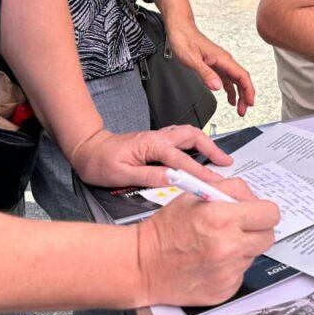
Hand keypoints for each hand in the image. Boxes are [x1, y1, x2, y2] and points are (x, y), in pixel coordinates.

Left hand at [69, 125, 231, 188]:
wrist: (87, 149)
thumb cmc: (100, 162)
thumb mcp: (122, 174)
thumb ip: (150, 176)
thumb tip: (172, 179)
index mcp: (151, 145)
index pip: (182, 160)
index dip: (200, 171)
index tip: (213, 181)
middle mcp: (157, 138)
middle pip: (192, 136)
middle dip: (212, 148)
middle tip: (226, 162)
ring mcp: (157, 137)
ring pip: (188, 133)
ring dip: (205, 142)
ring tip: (218, 156)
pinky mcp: (156, 141)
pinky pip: (180, 137)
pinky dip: (195, 141)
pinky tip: (198, 150)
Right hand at [136, 177, 279, 306]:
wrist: (142, 265)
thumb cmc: (165, 229)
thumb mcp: (194, 195)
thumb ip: (229, 190)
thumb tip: (253, 199)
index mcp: (222, 218)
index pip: (270, 214)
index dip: (263, 211)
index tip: (256, 213)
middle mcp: (229, 247)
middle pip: (268, 237)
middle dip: (257, 230)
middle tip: (239, 228)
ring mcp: (228, 272)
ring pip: (253, 255)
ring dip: (241, 248)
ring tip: (216, 245)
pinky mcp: (225, 290)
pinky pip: (240, 273)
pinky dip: (230, 267)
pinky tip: (211, 262)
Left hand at [169, 23, 254, 115]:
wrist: (179, 29)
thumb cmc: (184, 40)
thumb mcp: (192, 59)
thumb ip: (205, 73)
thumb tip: (217, 86)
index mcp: (223, 59)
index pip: (242, 76)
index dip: (248, 91)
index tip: (250, 102)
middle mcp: (224, 60)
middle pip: (242, 80)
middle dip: (245, 96)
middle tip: (243, 110)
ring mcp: (220, 62)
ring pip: (235, 80)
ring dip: (239, 94)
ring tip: (239, 108)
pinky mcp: (214, 64)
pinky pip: (227, 79)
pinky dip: (230, 89)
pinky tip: (229, 97)